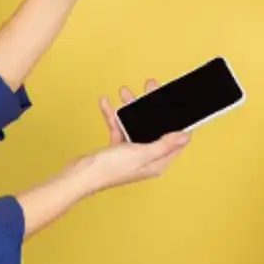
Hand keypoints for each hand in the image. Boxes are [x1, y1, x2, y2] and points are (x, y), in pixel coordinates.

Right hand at [16, 80, 188, 238]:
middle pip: (155, 127)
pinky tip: (107, 103)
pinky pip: (119, 128)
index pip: (175, 140)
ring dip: (130, 108)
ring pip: (136, 125)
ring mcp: (131, 153)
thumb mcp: (141, 154)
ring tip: (126, 92)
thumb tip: (185, 137)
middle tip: (150, 87)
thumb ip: (164, 144)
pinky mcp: (116, 148)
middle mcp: (146, 157)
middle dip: (152, 106)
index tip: (177, 105)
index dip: (177, 122)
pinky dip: (113, 115)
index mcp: (157, 161)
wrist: (78, 176)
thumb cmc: (109, 170)